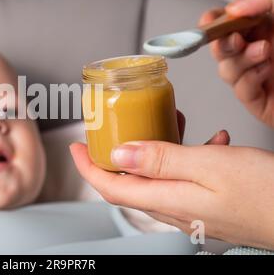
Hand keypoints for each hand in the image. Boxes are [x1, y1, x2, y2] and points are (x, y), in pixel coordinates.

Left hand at [70, 134, 273, 249]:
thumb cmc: (263, 193)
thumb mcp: (208, 165)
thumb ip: (160, 160)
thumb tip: (119, 155)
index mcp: (166, 199)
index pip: (110, 187)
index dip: (88, 167)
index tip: (76, 146)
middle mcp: (174, 208)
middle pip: (129, 181)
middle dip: (118, 152)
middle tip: (118, 127)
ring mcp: (191, 208)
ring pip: (158, 175)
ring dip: (157, 147)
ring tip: (172, 122)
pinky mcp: (208, 204)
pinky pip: (184, 177)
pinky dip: (188, 156)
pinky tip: (211, 141)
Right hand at [199, 0, 273, 127]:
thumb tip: (234, 6)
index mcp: (267, 28)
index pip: (229, 23)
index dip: (214, 22)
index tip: (210, 21)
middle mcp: (260, 51)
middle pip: (222, 48)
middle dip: (222, 43)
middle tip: (233, 38)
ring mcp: (259, 76)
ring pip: (227, 70)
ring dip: (239, 61)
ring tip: (263, 52)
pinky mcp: (261, 100)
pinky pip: (241, 91)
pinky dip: (248, 81)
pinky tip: (266, 72)